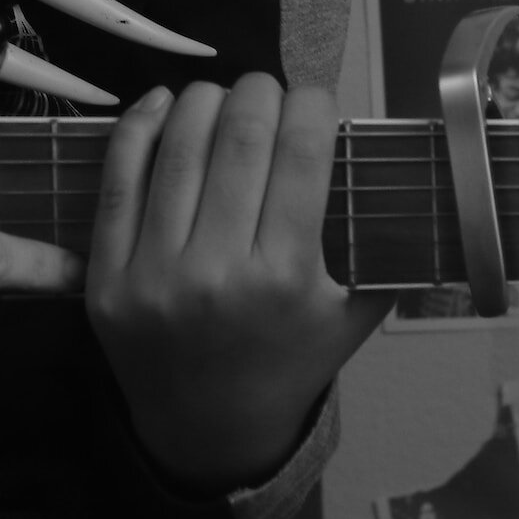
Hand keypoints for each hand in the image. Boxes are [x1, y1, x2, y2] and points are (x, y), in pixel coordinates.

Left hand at [88, 75, 391, 494]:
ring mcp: (154, 275)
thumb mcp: (353, 316)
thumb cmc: (288, 361)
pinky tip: (163, 104)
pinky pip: (117, 179)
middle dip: (260, 91)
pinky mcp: (106, 278)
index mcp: (287, 279)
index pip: (302, 153)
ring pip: (179, 147)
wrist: (209, 429)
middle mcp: (219, 274)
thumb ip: (384, 248)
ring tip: (222, 96)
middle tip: (268, 89)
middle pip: (241, 137)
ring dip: (204, 100)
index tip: (314, 98)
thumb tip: (412, 168)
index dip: (311, 103)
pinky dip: (139, 127)